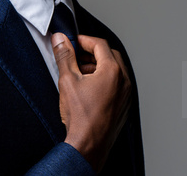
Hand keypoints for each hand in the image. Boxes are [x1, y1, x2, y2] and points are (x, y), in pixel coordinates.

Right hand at [52, 33, 131, 172]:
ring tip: (80, 71)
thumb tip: (60, 40)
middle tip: (77, 54)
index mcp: (112, 71)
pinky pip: (118, 84)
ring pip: (115, 69)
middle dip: (92, 52)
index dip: (84, 40)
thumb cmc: (81, 117)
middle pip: (110, 55)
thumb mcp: (68, 80)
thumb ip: (65, 56)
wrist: (88, 145)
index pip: (100, 44)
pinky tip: (89, 87)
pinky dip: (105, 79)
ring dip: (98, 65)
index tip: (73, 42)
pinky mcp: (124, 105)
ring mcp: (126, 94)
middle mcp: (124, 81)